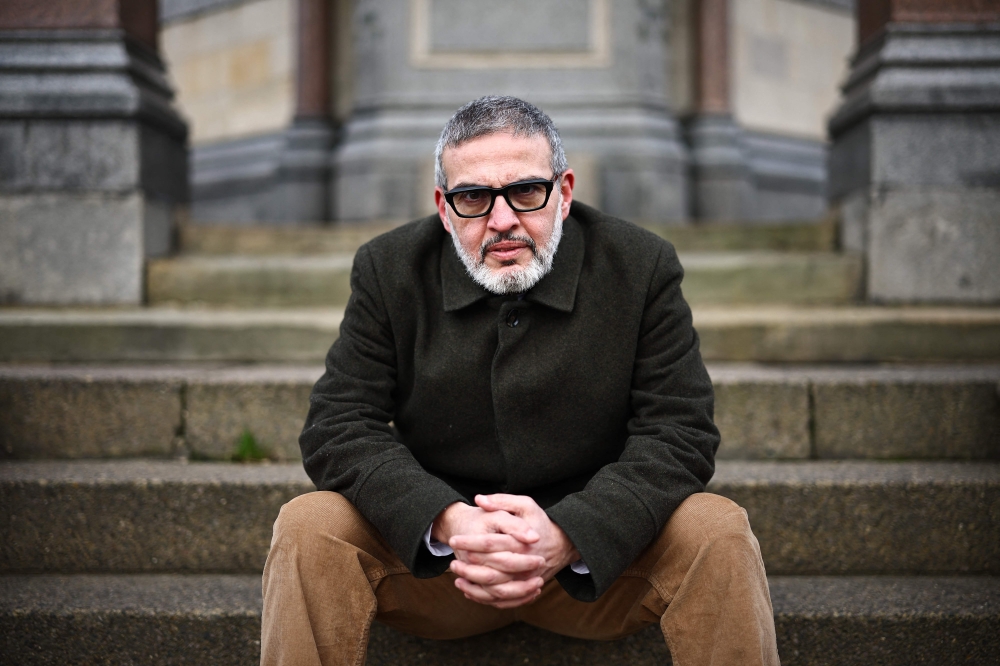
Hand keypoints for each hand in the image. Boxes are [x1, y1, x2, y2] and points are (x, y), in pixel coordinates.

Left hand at [447, 494, 580, 608]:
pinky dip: (483, 598)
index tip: (453, 539)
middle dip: (469, 567)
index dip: (469, 542)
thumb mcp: (526, 505)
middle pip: (491, 571)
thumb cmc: (539, 522)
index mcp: (522, 543)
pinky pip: (502, 601)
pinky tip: (468, 590)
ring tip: (456, 578)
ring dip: (473, 586)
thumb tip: (479, 499)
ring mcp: (525, 581)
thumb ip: (502, 501)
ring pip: (495, 591)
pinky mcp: (524, 590)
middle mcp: (525, 565)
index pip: (490, 544)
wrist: (560, 544)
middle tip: (452, 561)